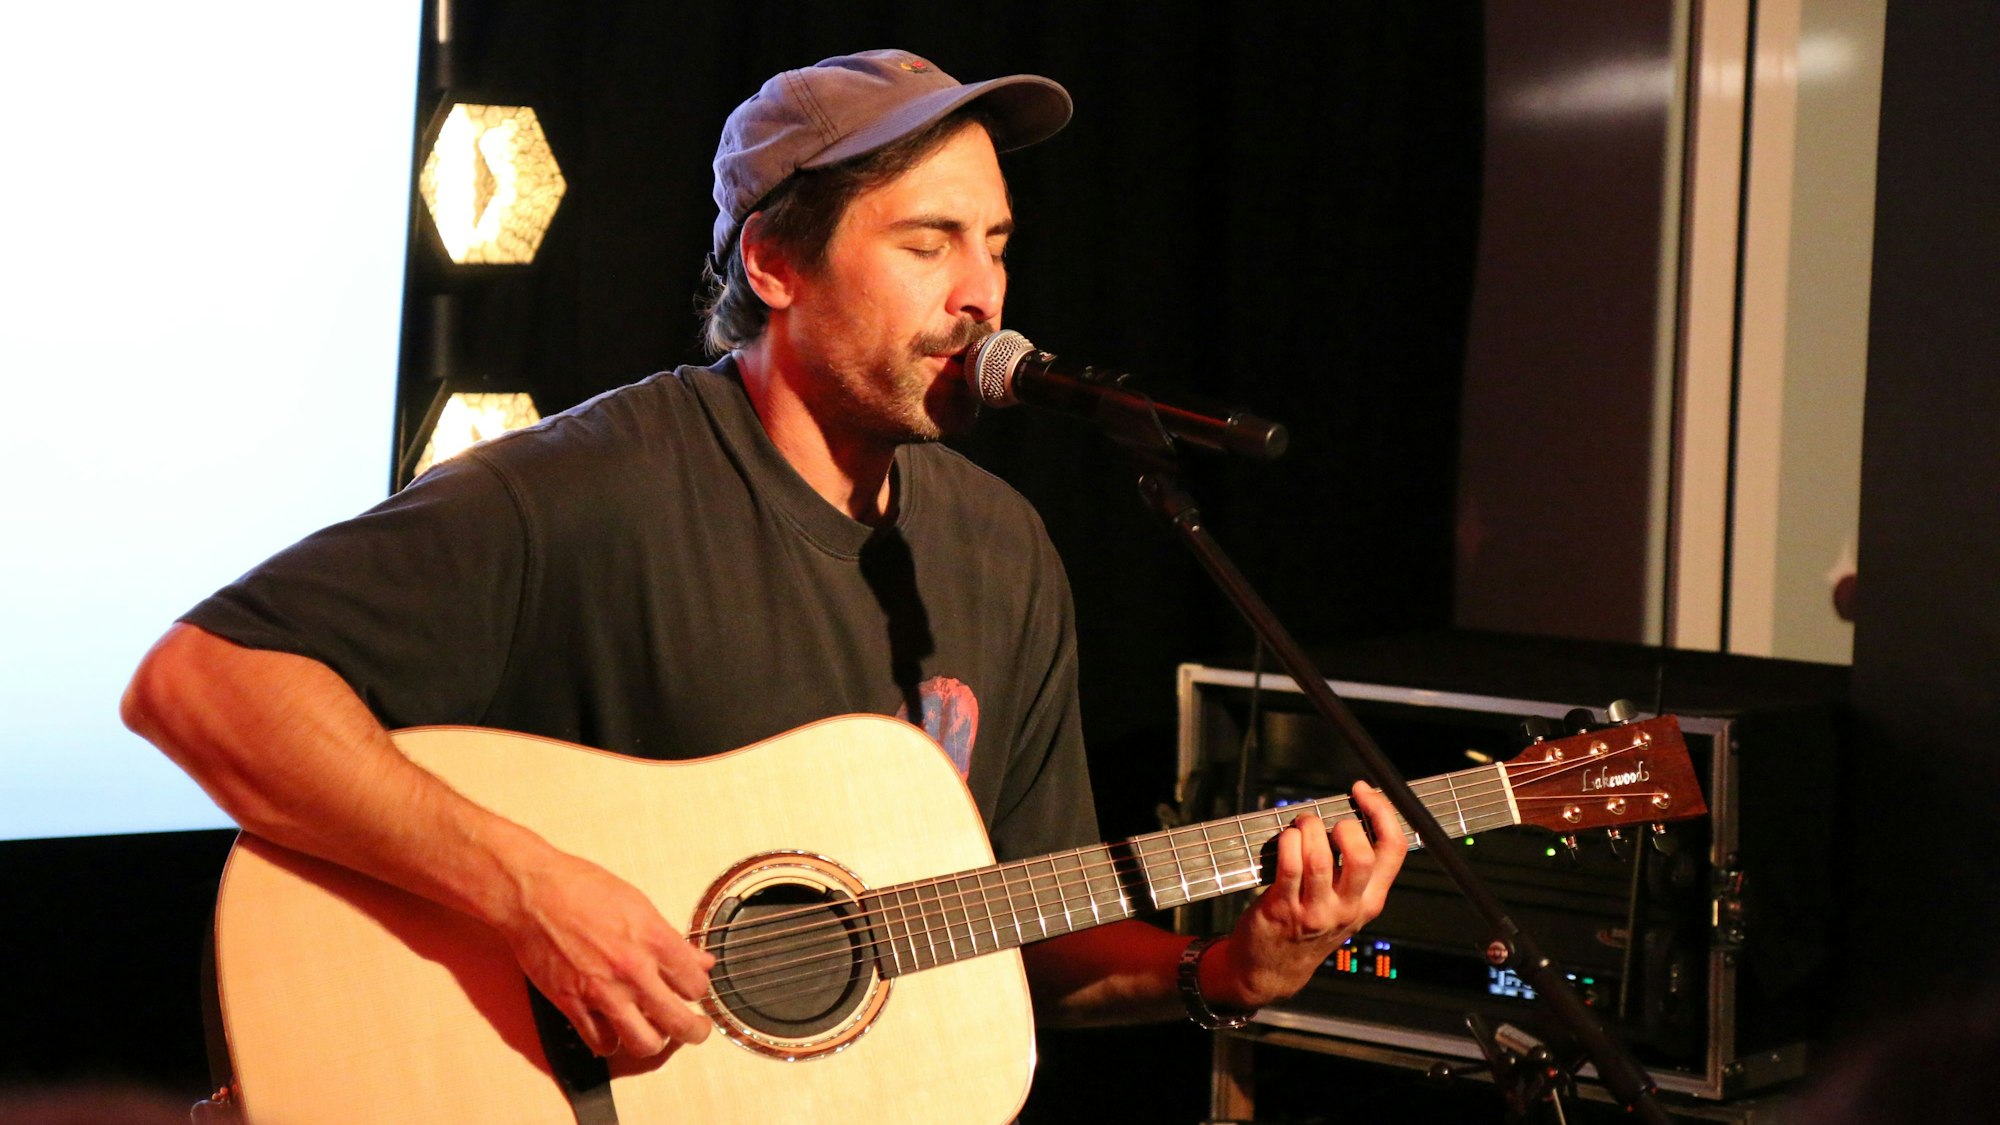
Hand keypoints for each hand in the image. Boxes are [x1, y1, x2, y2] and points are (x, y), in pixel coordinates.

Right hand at [498, 849, 715, 1057]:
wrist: (534, 893)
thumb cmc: (582, 889)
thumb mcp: (640, 905)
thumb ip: (672, 940)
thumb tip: (700, 961)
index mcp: (654, 940)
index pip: (697, 986)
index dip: (698, 990)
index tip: (692, 989)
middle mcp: (633, 970)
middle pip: (680, 1023)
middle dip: (694, 1031)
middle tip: (695, 1029)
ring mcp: (602, 991)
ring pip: (645, 1043)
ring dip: (654, 1042)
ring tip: (655, 1032)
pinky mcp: (572, 1003)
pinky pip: (602, 1042)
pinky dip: (611, 1041)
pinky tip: (614, 1028)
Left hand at [1205, 780, 1406, 1009]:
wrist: (1272, 969)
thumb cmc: (1307, 928)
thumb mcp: (1345, 905)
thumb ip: (1353, 868)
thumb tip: (1350, 813)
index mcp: (1370, 901)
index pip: (1393, 850)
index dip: (1382, 813)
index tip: (1363, 792)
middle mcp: (1348, 907)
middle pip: (1361, 855)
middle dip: (1343, 825)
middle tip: (1326, 822)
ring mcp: (1316, 911)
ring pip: (1319, 856)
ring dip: (1307, 829)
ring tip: (1300, 828)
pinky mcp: (1283, 908)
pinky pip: (1289, 864)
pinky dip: (1286, 842)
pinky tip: (1285, 840)